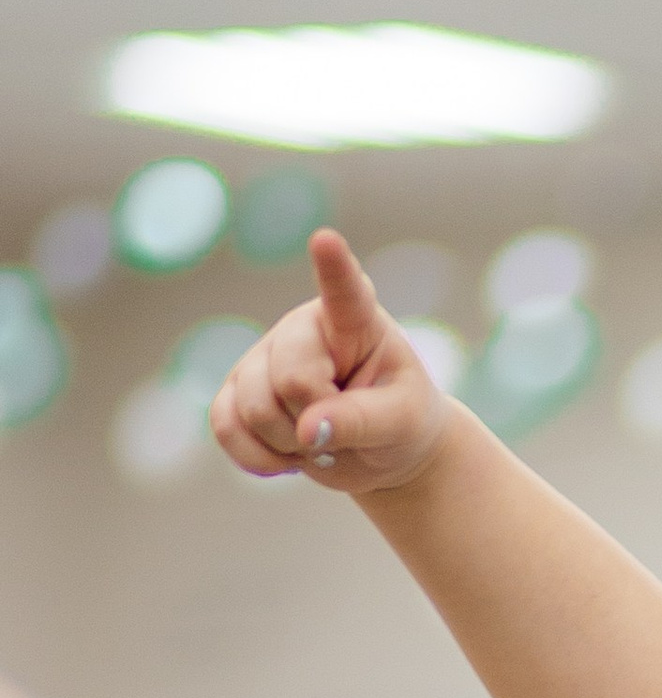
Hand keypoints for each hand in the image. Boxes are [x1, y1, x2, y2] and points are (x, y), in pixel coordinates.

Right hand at [211, 230, 448, 499]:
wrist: (380, 452)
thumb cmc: (401, 423)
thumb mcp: (400, 423)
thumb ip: (360, 421)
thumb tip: (307, 430)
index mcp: (354, 320)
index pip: (344, 291)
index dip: (333, 267)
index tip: (326, 240)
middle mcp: (301, 328)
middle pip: (288, 380)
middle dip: (315, 423)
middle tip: (344, 429)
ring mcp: (263, 356)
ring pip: (253, 407)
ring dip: (289, 445)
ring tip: (319, 441)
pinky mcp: (237, 391)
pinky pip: (224, 426)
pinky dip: (256, 457)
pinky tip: (287, 457)